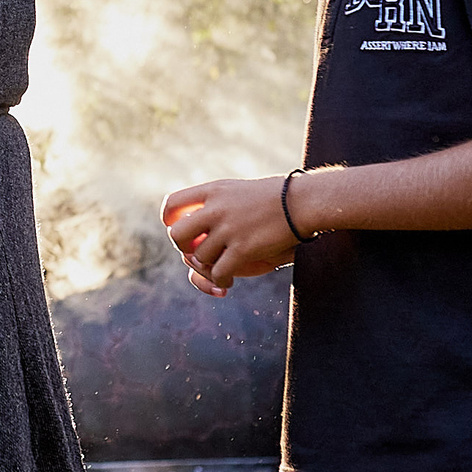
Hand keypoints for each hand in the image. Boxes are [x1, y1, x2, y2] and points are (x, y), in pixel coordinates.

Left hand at [162, 177, 303, 297]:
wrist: (302, 202)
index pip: (172, 203)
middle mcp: (215, 209)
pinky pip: (218, 272)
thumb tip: (197, 215)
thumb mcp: (239, 189)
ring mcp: (228, 229)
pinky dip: (220, 280)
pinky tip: (227, 281)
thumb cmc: (276, 195)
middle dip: (181, 247)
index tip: (177, 227)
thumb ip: (217, 201)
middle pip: (176, 234)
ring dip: (207, 267)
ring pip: (199, 257)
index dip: (169, 219)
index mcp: (213, 191)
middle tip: (195, 252)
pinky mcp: (243, 249)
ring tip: (219, 269)